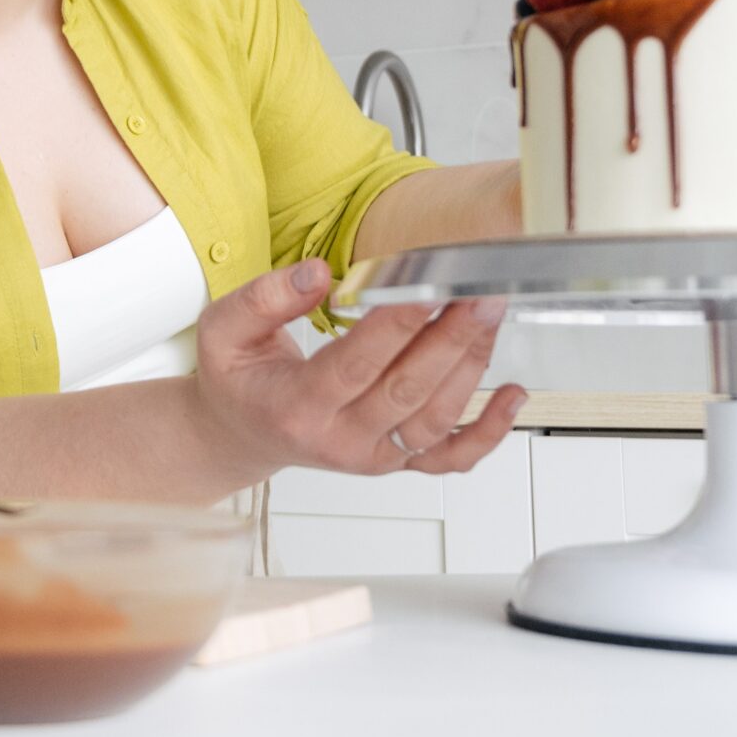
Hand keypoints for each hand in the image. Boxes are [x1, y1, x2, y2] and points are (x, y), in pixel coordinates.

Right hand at [188, 258, 527, 484]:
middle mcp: (340, 440)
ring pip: (434, 419)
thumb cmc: (238, 380)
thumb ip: (265, 298)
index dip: (395, 326)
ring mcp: (373, 456)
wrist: (243, 434)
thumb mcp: (224, 330)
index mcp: (296, 407)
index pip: (354, 364)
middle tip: (478, 294)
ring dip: (470, 368)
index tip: (427, 285)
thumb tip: (319, 276)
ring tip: (488, 316)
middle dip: (448, 340)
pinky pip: (450, 457)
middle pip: (405, 392)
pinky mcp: (396, 461)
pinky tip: (512, 396)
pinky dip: (488, 432)